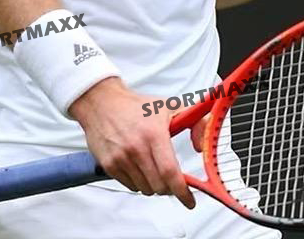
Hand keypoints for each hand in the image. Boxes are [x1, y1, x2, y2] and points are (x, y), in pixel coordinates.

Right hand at [68, 77, 195, 208]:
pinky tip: (138, 166)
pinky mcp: (109, 165)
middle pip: (159, 186)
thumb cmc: (136, 106)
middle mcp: (136, 147)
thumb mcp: (170, 106)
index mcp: (153, 133)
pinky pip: (130, 186)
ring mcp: (121, 158)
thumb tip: (201, 146)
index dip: (182, 191)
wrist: (102, 102)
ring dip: (153, 185)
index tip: (189, 200)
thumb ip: (195, 122)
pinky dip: (138, 182)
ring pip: (145, 189)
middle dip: (169, 187)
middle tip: (171, 179)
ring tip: (152, 166)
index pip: (170, 172)